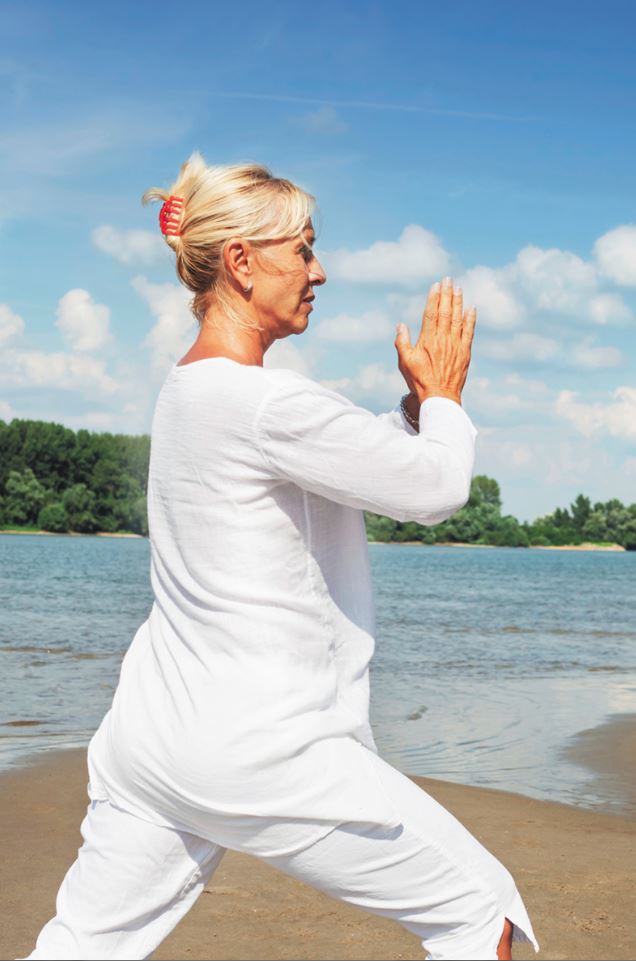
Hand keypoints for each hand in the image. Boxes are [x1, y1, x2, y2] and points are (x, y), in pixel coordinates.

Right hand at [394, 276, 475, 404]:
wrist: (439, 397)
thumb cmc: (419, 381)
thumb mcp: (404, 362)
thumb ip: (402, 341)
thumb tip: (400, 325)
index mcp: (427, 340)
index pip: (431, 313)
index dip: (434, 297)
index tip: (436, 285)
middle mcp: (443, 339)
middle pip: (445, 311)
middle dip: (447, 294)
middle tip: (449, 279)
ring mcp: (456, 345)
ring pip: (458, 318)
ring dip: (458, 302)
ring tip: (459, 289)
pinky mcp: (465, 353)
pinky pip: (469, 332)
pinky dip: (470, 319)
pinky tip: (471, 309)